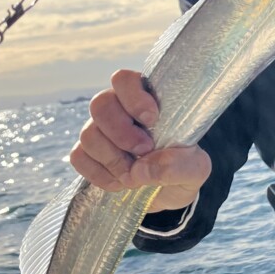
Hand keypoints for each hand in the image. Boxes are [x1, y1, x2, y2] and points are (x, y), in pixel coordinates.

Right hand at [69, 69, 210, 211]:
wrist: (166, 194)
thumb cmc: (181, 168)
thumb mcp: (195, 169)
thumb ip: (179, 165)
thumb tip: (141, 169)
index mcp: (145, 97)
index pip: (124, 79)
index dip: (133, 97)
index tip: (151, 119)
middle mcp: (117, 108)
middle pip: (100, 104)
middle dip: (121, 132)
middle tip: (144, 150)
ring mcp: (99, 130)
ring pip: (88, 133)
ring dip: (113, 159)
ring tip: (135, 175)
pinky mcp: (87, 153)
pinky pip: (79, 156)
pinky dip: (99, 174)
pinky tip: (119, 182)